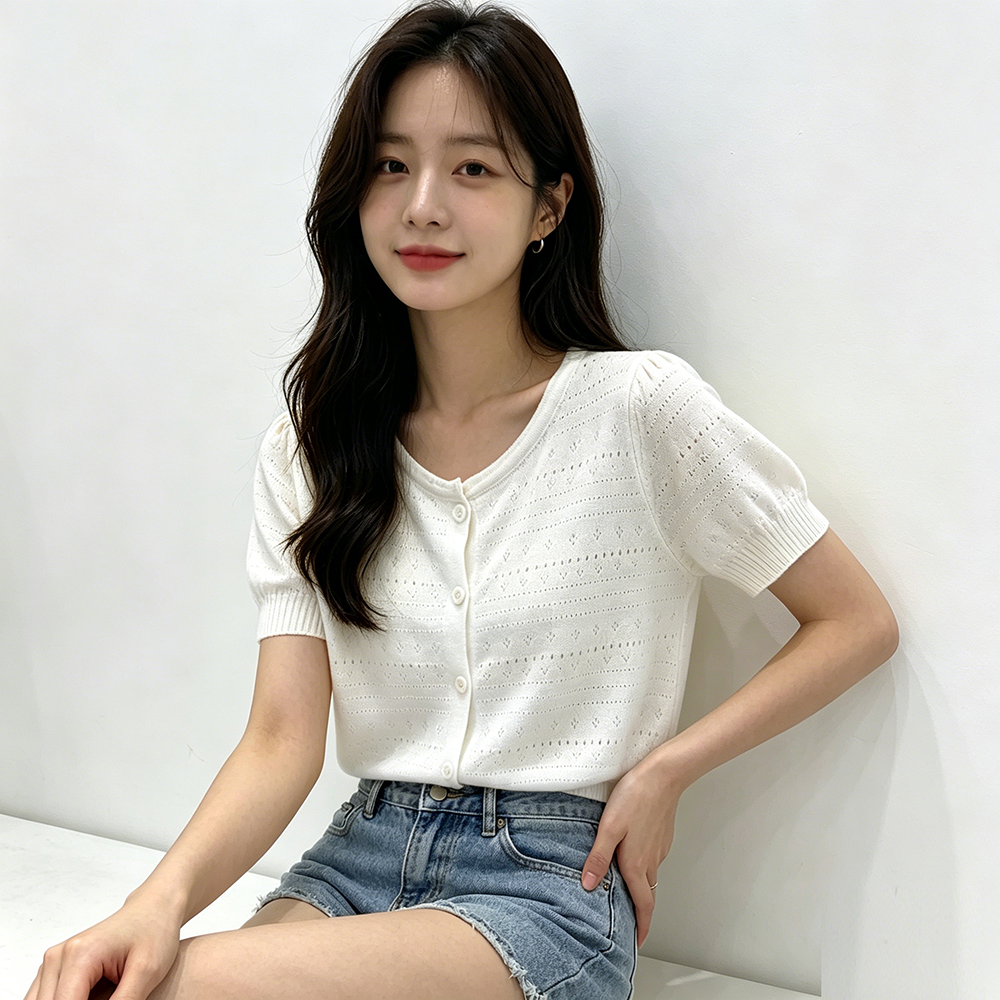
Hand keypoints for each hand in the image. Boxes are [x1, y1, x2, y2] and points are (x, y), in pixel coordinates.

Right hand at [23, 897, 181, 999]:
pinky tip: (93, 998)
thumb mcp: (147, 972)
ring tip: (105, 997)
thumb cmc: (154, 932)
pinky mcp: (55, 968)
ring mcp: (53, 962)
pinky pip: (45, 999)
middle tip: (112, 999)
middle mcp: (59, 957)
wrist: (153, 910)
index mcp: (80, 955)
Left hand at [579, 751, 683, 948]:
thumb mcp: (609, 827)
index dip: (642, 927)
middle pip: (646, 894)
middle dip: (639, 911)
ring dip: (638, 888)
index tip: (638, 943)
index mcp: (636, 864)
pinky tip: (629, 856)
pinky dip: (641, 867)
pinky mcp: (661, 836)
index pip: (643, 906)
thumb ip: (598, 857)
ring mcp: (658, 848)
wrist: (664, 774)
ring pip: (648, 876)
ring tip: (621, 891)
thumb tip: (588, 885)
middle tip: (627, 922)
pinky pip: (651, 859)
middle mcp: (651, 860)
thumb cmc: (635, 796)